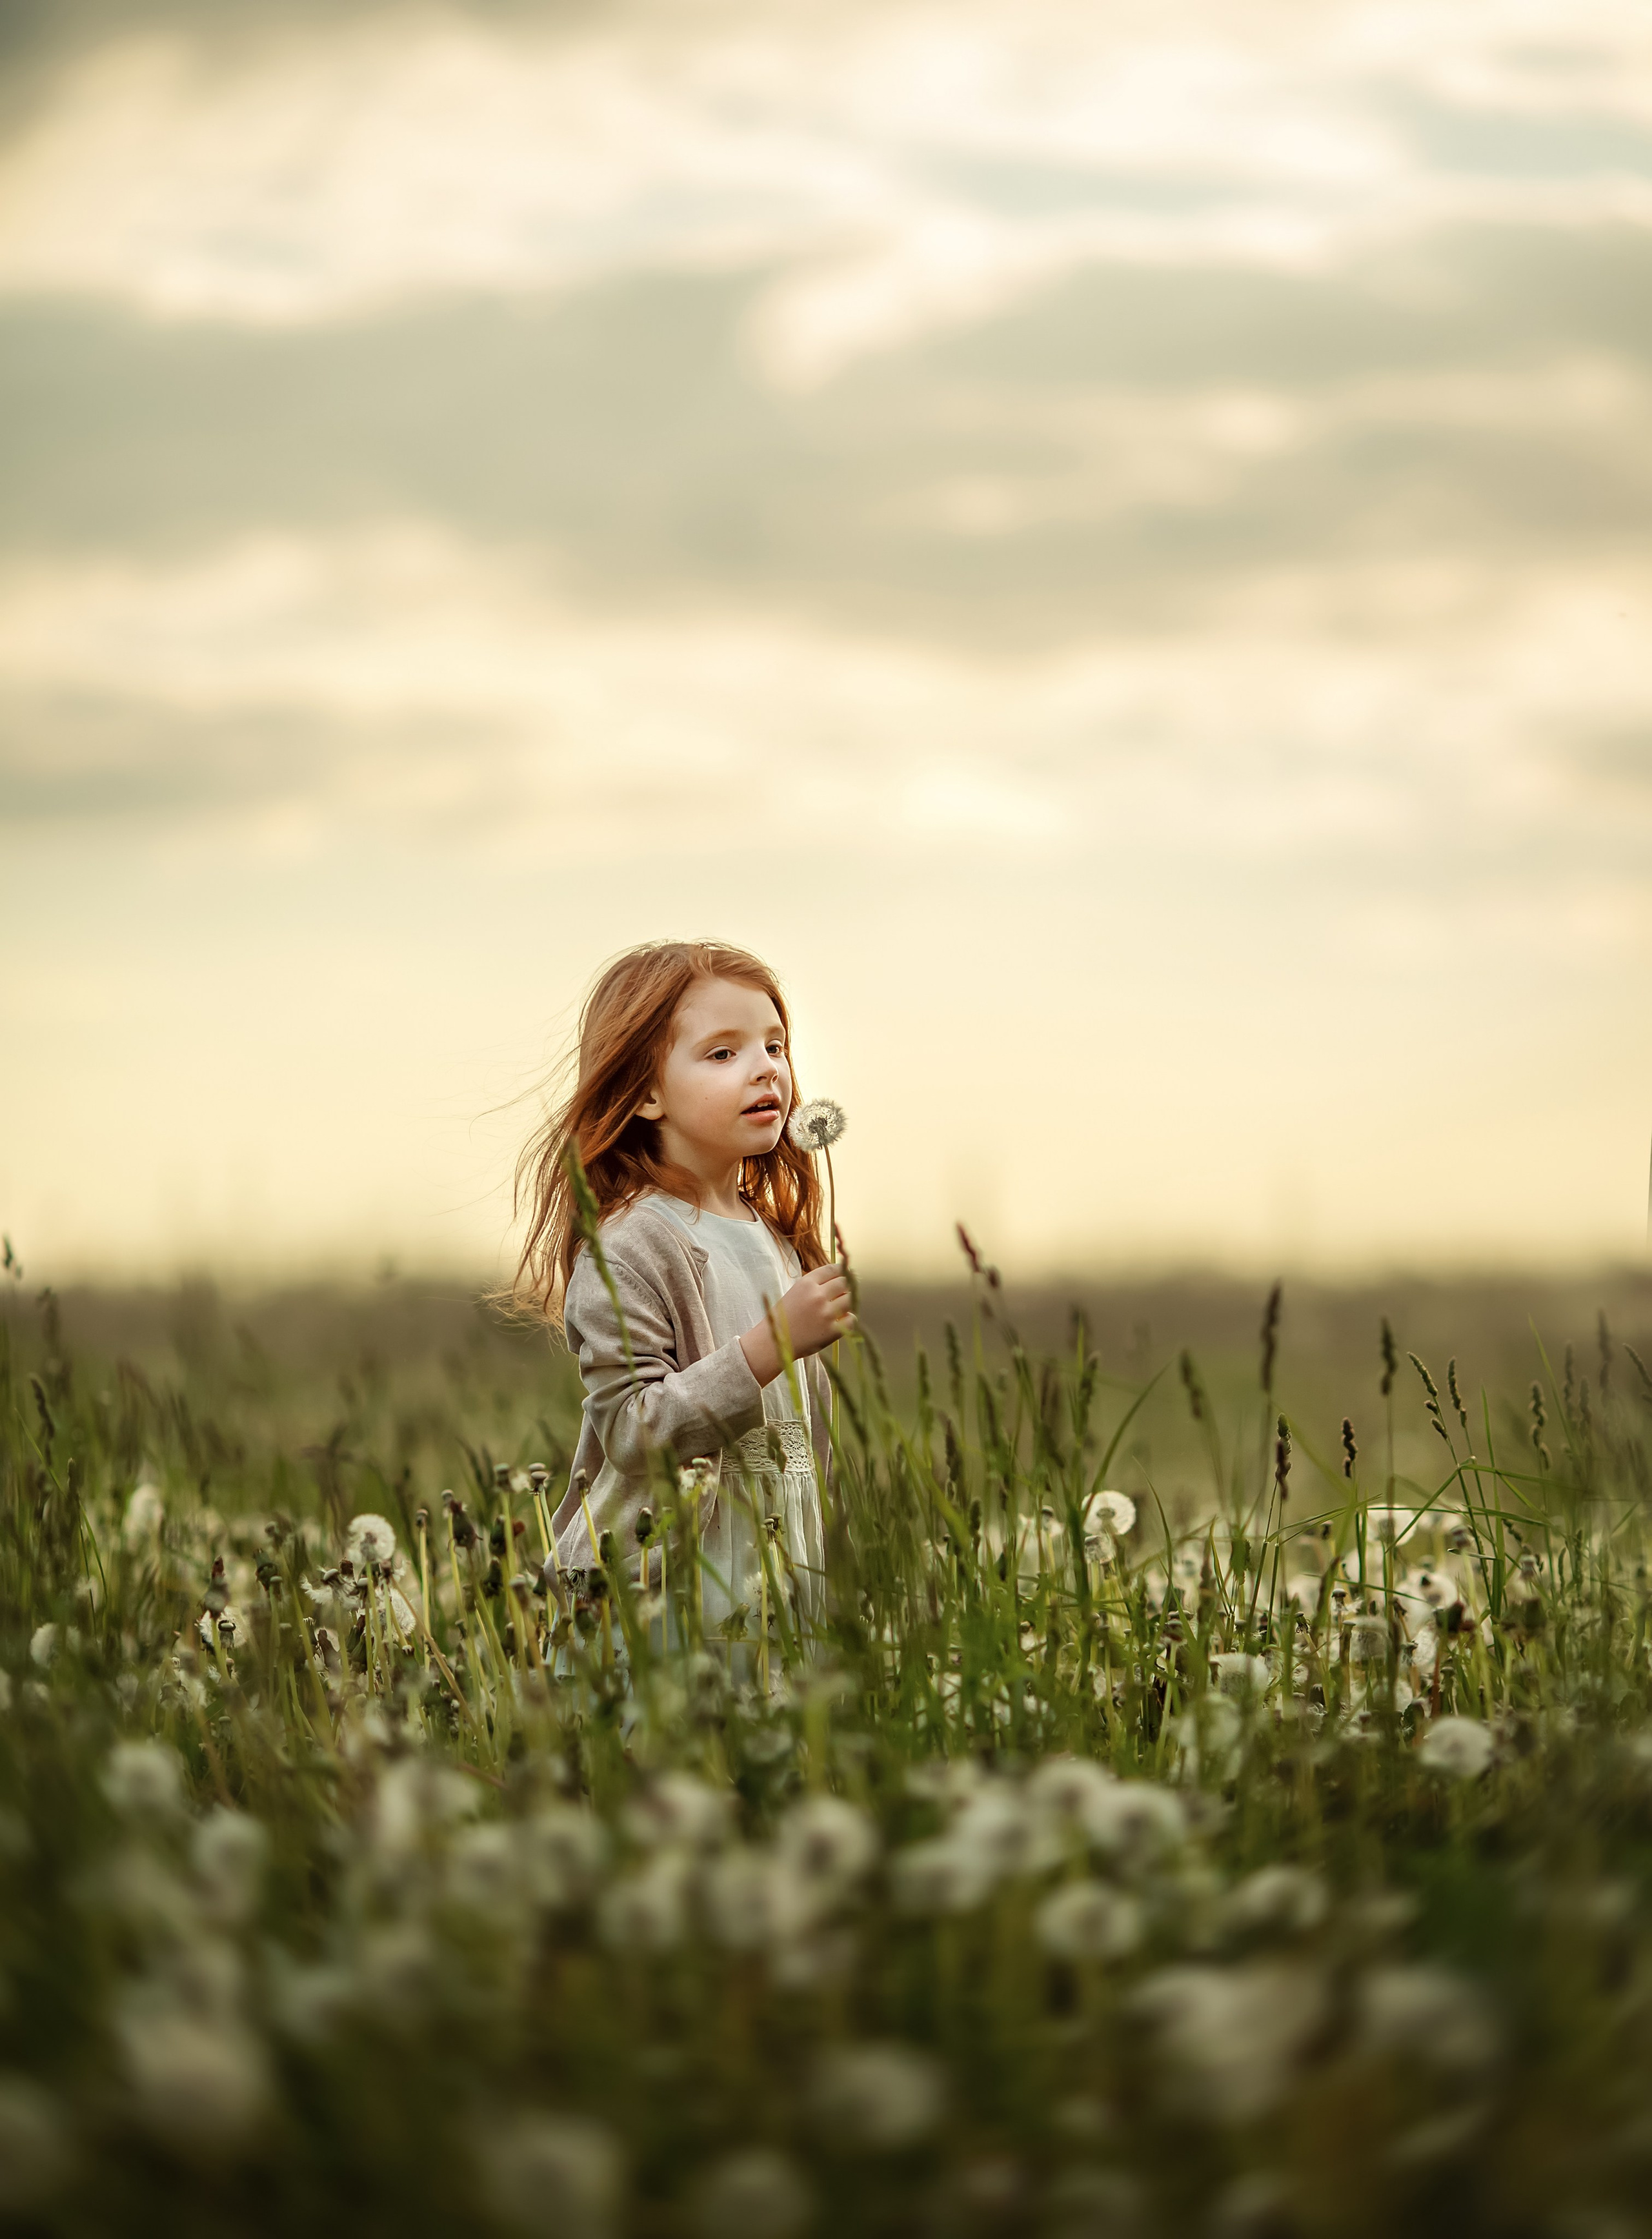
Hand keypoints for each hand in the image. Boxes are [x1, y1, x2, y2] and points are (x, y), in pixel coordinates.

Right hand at [739, 1263, 853, 1385]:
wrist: (773, 1343)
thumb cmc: (783, 1318)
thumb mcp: (795, 1292)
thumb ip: (815, 1285)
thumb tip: (839, 1278)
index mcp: (806, 1284)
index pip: (833, 1269)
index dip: (843, 1270)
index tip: (847, 1273)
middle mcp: (817, 1296)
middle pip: (844, 1283)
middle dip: (847, 1287)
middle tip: (845, 1292)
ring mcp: (825, 1314)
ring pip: (850, 1300)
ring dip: (848, 1303)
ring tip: (841, 1308)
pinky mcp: (831, 1331)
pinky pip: (852, 1320)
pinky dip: (849, 1320)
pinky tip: (841, 1322)